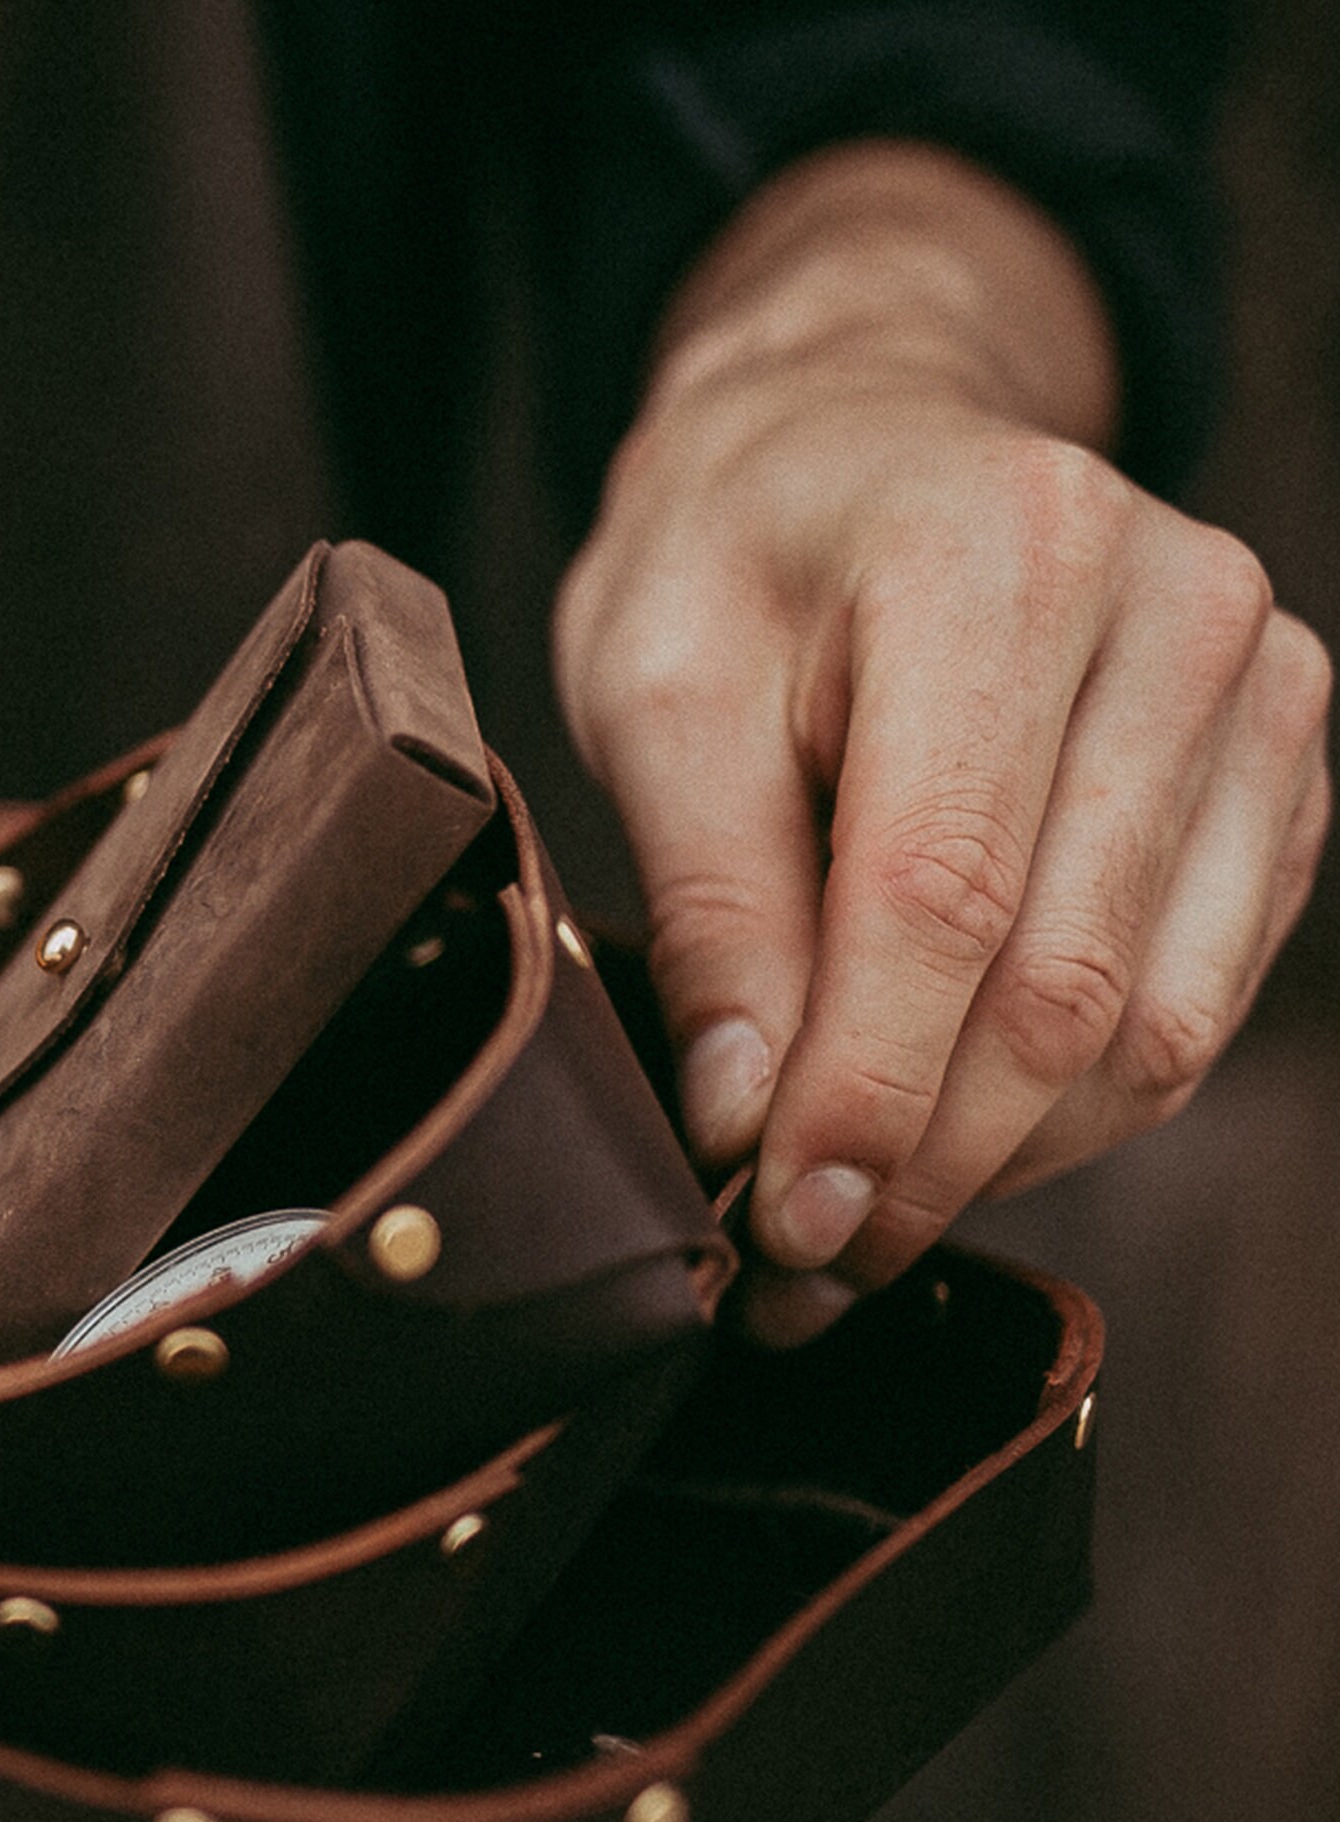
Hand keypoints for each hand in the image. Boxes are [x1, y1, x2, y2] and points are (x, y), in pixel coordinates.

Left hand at [558, 145, 1329, 1341]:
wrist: (859, 440)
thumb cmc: (736, 556)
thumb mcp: (656, 690)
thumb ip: (709, 902)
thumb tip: (752, 1121)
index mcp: (1001, 556)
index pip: (944, 895)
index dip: (861, 1092)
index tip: (775, 1223)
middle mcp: (1177, 611)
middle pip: (1063, 983)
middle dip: (919, 1160)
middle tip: (793, 1268)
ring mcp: (1261, 691)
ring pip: (1148, 1026)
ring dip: (997, 1164)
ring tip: (851, 1225)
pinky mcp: (1284, 772)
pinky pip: (1197, 1005)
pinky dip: (1073, 1111)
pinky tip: (950, 1142)